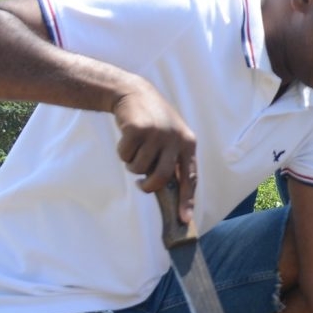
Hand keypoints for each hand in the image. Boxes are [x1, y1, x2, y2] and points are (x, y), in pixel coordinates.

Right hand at [112, 82, 197, 221]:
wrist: (134, 93)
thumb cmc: (153, 120)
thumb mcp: (171, 137)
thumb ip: (173, 159)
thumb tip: (170, 192)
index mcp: (188, 143)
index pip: (190, 176)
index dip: (187, 199)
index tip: (184, 219)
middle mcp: (175, 139)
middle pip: (162, 177)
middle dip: (148, 186)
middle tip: (142, 185)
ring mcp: (156, 133)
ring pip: (140, 168)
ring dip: (132, 164)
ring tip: (135, 149)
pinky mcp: (137, 129)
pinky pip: (125, 156)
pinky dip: (122, 152)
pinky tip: (126, 138)